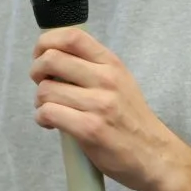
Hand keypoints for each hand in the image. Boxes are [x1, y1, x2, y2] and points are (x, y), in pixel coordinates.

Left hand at [30, 29, 186, 190]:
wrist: (153, 154)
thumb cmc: (131, 120)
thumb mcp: (120, 82)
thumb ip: (92, 68)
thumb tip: (53, 59)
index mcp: (111, 64)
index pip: (73, 36)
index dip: (46, 41)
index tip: (40, 54)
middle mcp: (106, 79)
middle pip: (51, 59)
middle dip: (36, 71)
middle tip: (41, 84)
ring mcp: (99, 104)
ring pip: (46, 90)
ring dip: (39, 101)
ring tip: (49, 109)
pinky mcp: (89, 129)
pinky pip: (48, 113)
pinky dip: (41, 118)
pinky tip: (51, 123)